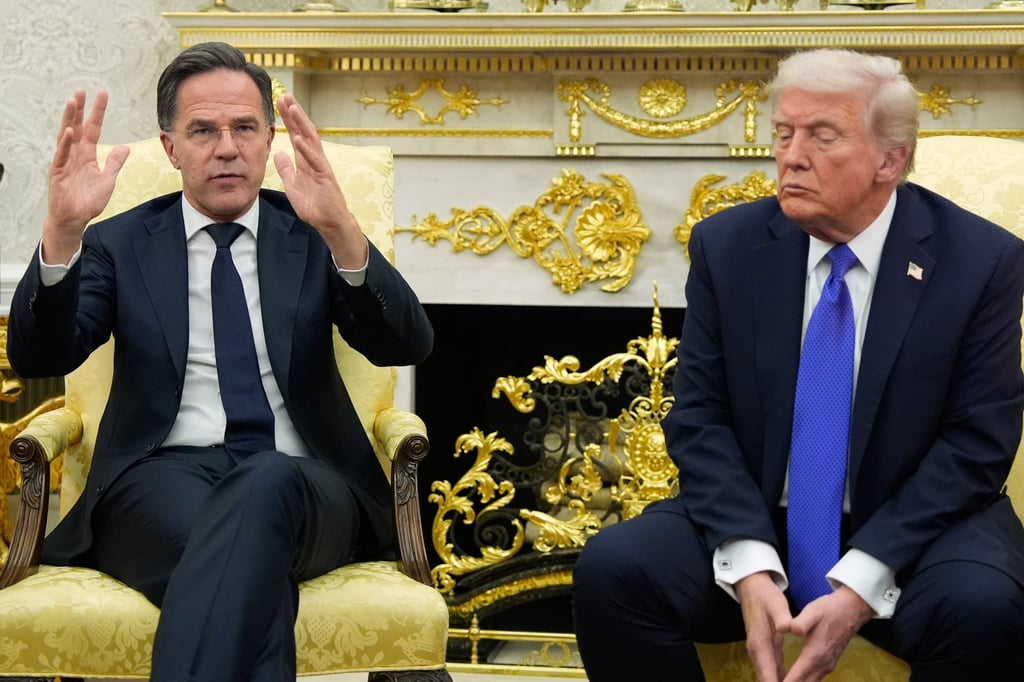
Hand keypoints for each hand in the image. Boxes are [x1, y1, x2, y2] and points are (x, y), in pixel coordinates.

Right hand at [43, 90, 128, 264]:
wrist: (75, 219)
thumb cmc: (88, 200)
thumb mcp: (107, 180)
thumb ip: (115, 163)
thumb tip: (125, 147)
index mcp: (87, 154)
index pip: (92, 128)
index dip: (97, 112)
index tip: (102, 95)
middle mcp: (75, 154)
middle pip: (77, 126)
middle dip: (79, 109)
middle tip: (82, 90)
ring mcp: (65, 161)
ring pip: (66, 136)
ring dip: (69, 119)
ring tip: (73, 102)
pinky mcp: (57, 172)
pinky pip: (62, 155)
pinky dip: (65, 144)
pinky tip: (69, 132)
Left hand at [274, 94, 366, 269]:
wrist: (329, 222)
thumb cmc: (315, 206)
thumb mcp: (293, 185)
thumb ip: (286, 169)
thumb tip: (279, 153)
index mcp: (306, 160)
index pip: (297, 135)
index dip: (288, 119)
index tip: (280, 103)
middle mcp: (315, 159)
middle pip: (305, 131)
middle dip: (295, 113)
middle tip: (285, 96)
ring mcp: (321, 166)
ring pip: (311, 140)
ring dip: (301, 123)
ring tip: (292, 108)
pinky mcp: (325, 177)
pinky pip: (314, 160)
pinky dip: (306, 148)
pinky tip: (297, 137)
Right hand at [736, 571, 792, 681]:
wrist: (752, 587)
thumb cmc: (765, 595)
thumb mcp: (776, 603)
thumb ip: (782, 617)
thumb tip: (788, 628)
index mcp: (760, 643)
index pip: (768, 674)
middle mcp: (757, 651)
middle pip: (766, 679)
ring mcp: (760, 651)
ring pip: (768, 676)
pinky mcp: (765, 649)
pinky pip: (772, 670)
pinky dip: (779, 679)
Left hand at [781, 585, 873, 681]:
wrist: (852, 609)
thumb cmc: (830, 610)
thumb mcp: (813, 611)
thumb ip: (800, 623)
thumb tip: (787, 630)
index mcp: (815, 654)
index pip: (797, 678)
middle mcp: (822, 665)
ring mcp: (827, 666)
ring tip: (780, 681)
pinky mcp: (829, 663)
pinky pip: (814, 679)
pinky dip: (803, 681)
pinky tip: (794, 679)